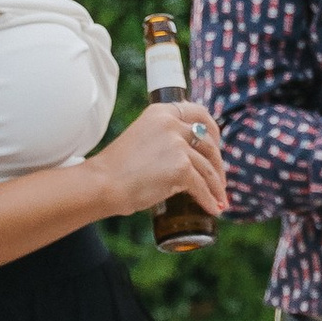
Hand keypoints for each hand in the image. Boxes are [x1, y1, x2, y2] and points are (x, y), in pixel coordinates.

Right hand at [91, 99, 230, 222]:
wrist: (102, 184)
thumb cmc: (118, 168)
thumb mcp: (142, 138)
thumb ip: (164, 138)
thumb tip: (189, 154)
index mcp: (161, 112)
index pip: (198, 113)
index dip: (213, 130)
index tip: (217, 144)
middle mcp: (171, 124)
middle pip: (209, 143)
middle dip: (218, 164)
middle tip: (219, 179)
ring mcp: (177, 145)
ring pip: (208, 168)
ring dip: (216, 186)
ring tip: (219, 199)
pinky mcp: (181, 168)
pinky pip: (202, 186)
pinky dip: (209, 199)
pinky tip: (213, 208)